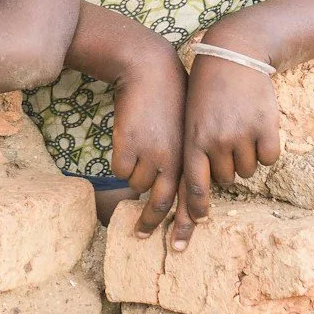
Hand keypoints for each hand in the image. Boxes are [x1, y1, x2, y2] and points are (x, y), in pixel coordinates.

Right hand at [111, 43, 186, 235]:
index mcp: (192, 155)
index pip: (191, 196)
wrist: (150, 70)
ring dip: (134, 175)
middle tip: (141, 236)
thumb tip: (168, 189)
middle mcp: (174, 158)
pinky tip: (126, 140)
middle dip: (151, 222)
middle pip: (162, 202)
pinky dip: (121, 162)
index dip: (186, 221)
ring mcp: (151, 153)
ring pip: (137, 183)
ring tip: (137, 151)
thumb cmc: (169, 99)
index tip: (179, 243)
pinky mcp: (129, 145)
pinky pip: (120, 169)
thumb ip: (181, 159)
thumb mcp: (185, 130)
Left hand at [175, 46, 281, 246]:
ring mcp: (241, 134)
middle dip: (229, 165)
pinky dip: (268, 148)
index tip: (195, 227)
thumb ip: (196, 151)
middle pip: (227, 178)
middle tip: (229, 139)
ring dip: (248, 155)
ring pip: (249, 169)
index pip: (194, 186)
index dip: (194, 211)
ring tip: (241, 127)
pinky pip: (270, 158)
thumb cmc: (209, 90)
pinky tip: (259, 126)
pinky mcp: (265, 127)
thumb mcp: (193, 118)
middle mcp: (216, 141)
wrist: (234, 54)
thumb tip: (203, 190)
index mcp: (193, 139)